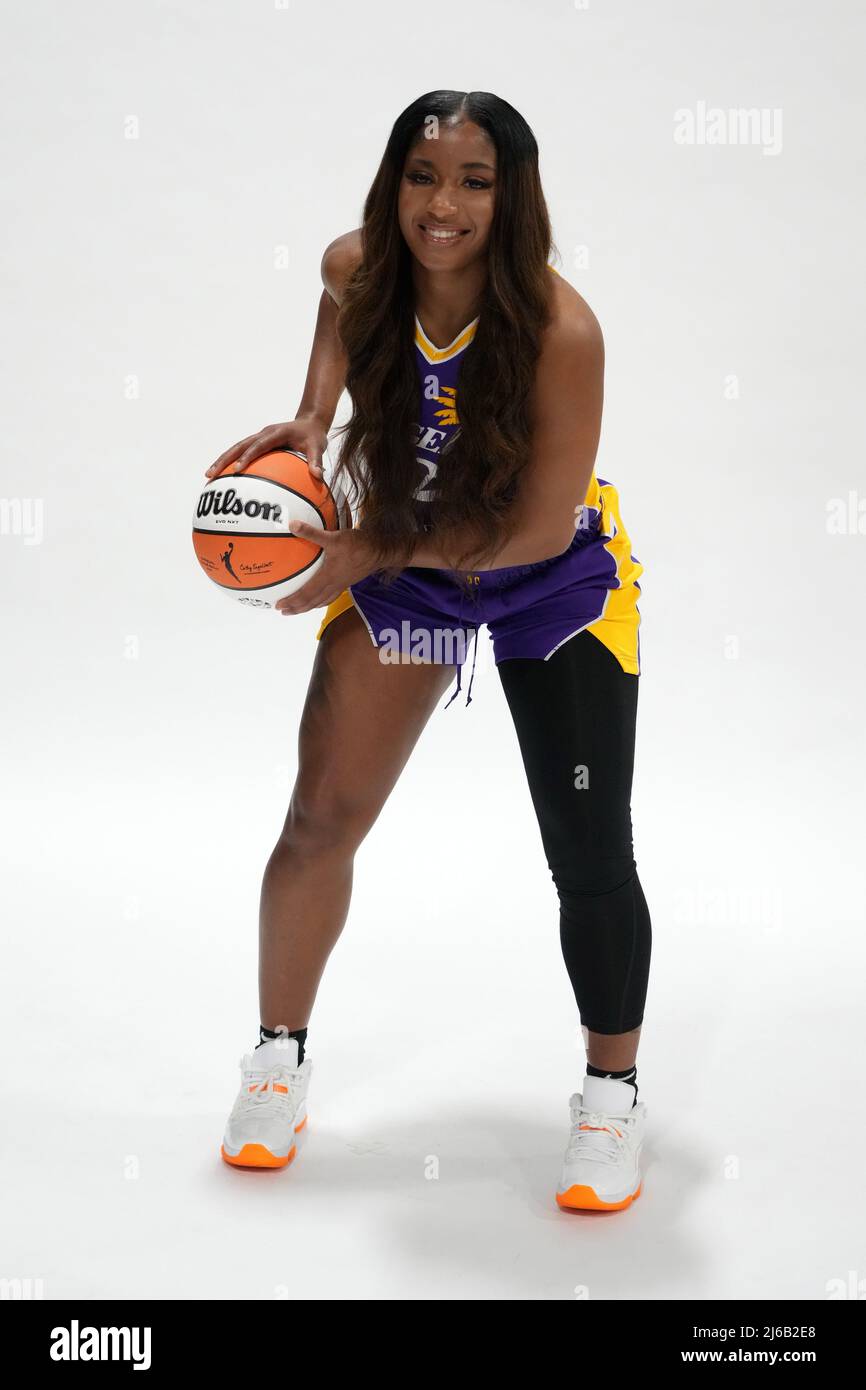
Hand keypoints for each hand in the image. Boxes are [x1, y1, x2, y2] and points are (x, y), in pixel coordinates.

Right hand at [205, 417, 328, 479]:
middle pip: (239, 445)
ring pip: (235, 448)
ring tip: (208, 475)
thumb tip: (318, 476)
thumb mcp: (318, 446)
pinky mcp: (256, 443)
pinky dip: (229, 462)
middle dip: (224, 459)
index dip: (247, 457)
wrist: (309, 423)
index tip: (238, 469)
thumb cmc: (313, 436)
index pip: (258, 445)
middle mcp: (263, 434)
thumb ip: (316, 460)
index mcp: (275, 433)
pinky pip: (240, 452)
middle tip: (211, 474)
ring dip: (221, 460)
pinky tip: (222, 477)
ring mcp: (258, 438)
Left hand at [275, 522, 382, 615]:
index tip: (279, 605)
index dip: (292, 601)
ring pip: (321, 601)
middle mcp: (333, 584)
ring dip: (307, 606)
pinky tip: (318, 599)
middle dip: (297, 608)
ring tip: (297, 609)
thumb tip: (292, 525)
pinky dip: (320, 601)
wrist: (379, 551)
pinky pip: (330, 597)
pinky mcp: (346, 582)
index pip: (306, 593)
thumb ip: (312, 532)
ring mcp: (341, 585)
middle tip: (283, 611)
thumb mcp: (334, 537)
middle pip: (312, 602)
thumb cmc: (357, 544)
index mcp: (328, 577)